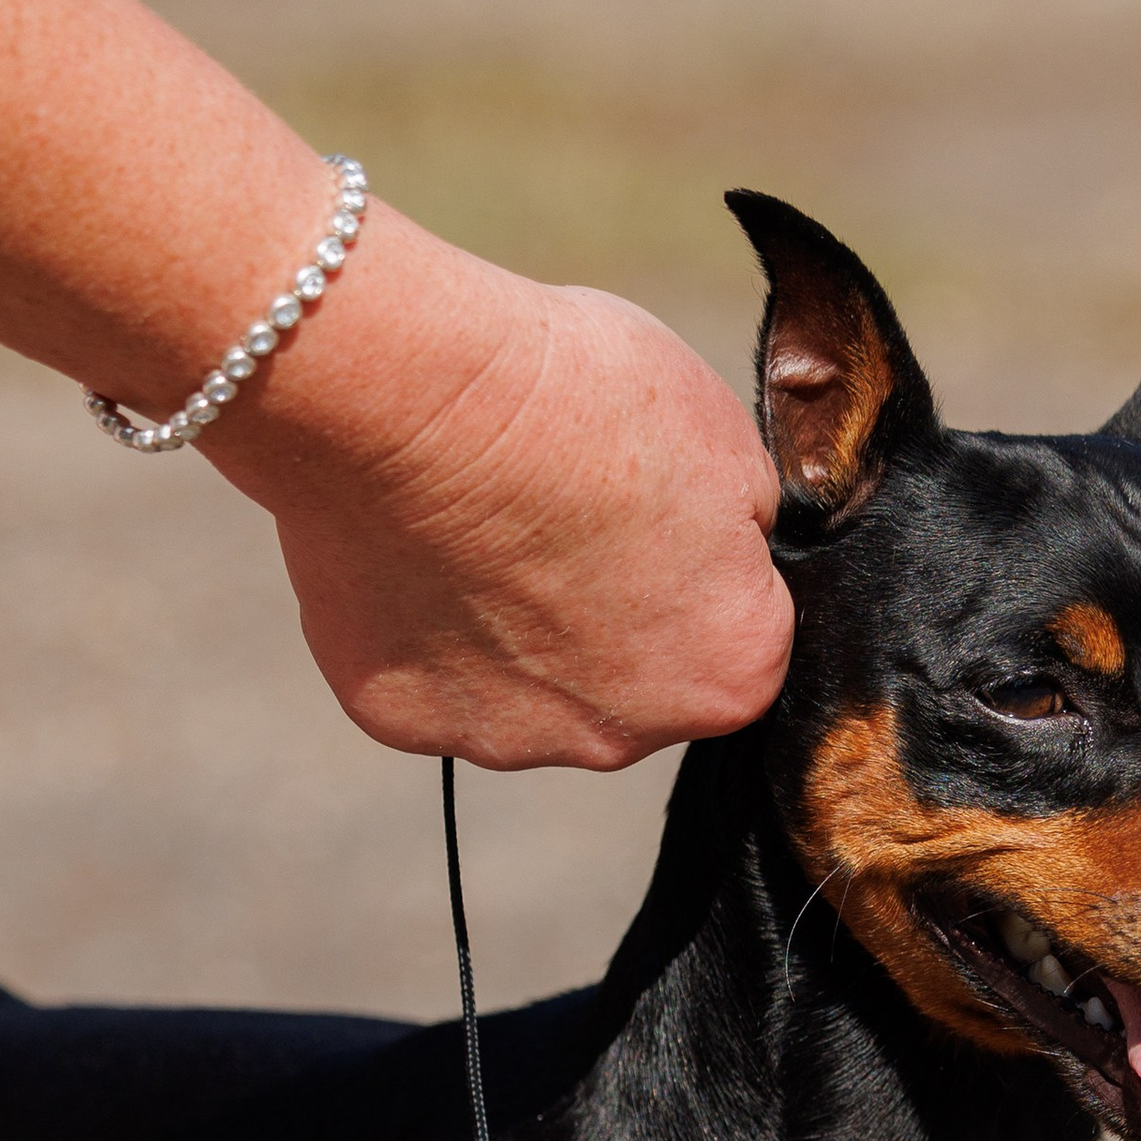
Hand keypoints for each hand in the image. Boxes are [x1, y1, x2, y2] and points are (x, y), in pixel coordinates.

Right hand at [210, 223, 791, 769]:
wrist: (416, 401)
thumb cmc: (576, 402)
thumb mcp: (720, 432)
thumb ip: (735, 518)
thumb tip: (722, 540)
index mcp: (728, 673)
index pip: (735, 629)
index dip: (696, 560)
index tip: (648, 505)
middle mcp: (623, 737)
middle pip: (628, 676)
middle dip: (603, 608)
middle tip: (557, 514)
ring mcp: (509, 739)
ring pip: (526, 684)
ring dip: (511, 624)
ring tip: (474, 528)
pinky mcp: (405, 719)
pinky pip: (430, 676)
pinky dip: (424, 625)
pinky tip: (414, 551)